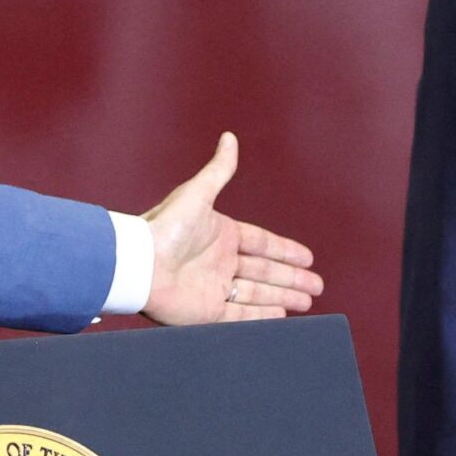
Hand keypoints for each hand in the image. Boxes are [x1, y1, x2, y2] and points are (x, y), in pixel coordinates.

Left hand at [139, 133, 322, 324]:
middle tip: (316, 287)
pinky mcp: (206, 312)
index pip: (262, 244)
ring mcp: (214, 288)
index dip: (286, 251)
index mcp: (221, 235)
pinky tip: (281, 317)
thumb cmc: (165, 226)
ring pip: (257, 294)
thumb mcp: (197, 193)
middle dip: (292, 279)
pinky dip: (261, 317)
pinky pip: (240, 316)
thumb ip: (219, 170)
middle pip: (265, 272)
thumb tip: (229, 137)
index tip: (308, 258)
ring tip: (306, 303)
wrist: (138, 263)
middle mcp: (219, 263)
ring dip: (282, 298)